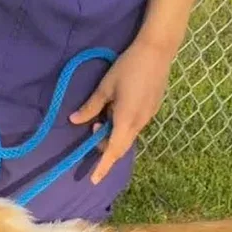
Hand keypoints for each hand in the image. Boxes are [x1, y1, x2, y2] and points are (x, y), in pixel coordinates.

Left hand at [70, 35, 173, 185]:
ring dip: (114, 134)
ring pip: (128, 136)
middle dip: (105, 147)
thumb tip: (74, 120)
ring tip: (104, 114)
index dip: (102, 166)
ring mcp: (148, 118)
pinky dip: (123, 126)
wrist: (157, 51)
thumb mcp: (105, 87)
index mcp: (125, 120)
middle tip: (93, 131)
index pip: (112, 150)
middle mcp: (139, 123)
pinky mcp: (152, 111)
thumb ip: (91, 107)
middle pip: (120, 147)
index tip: (94, 180)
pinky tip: (118, 108)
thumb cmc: (128, 67)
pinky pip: (135, 127)